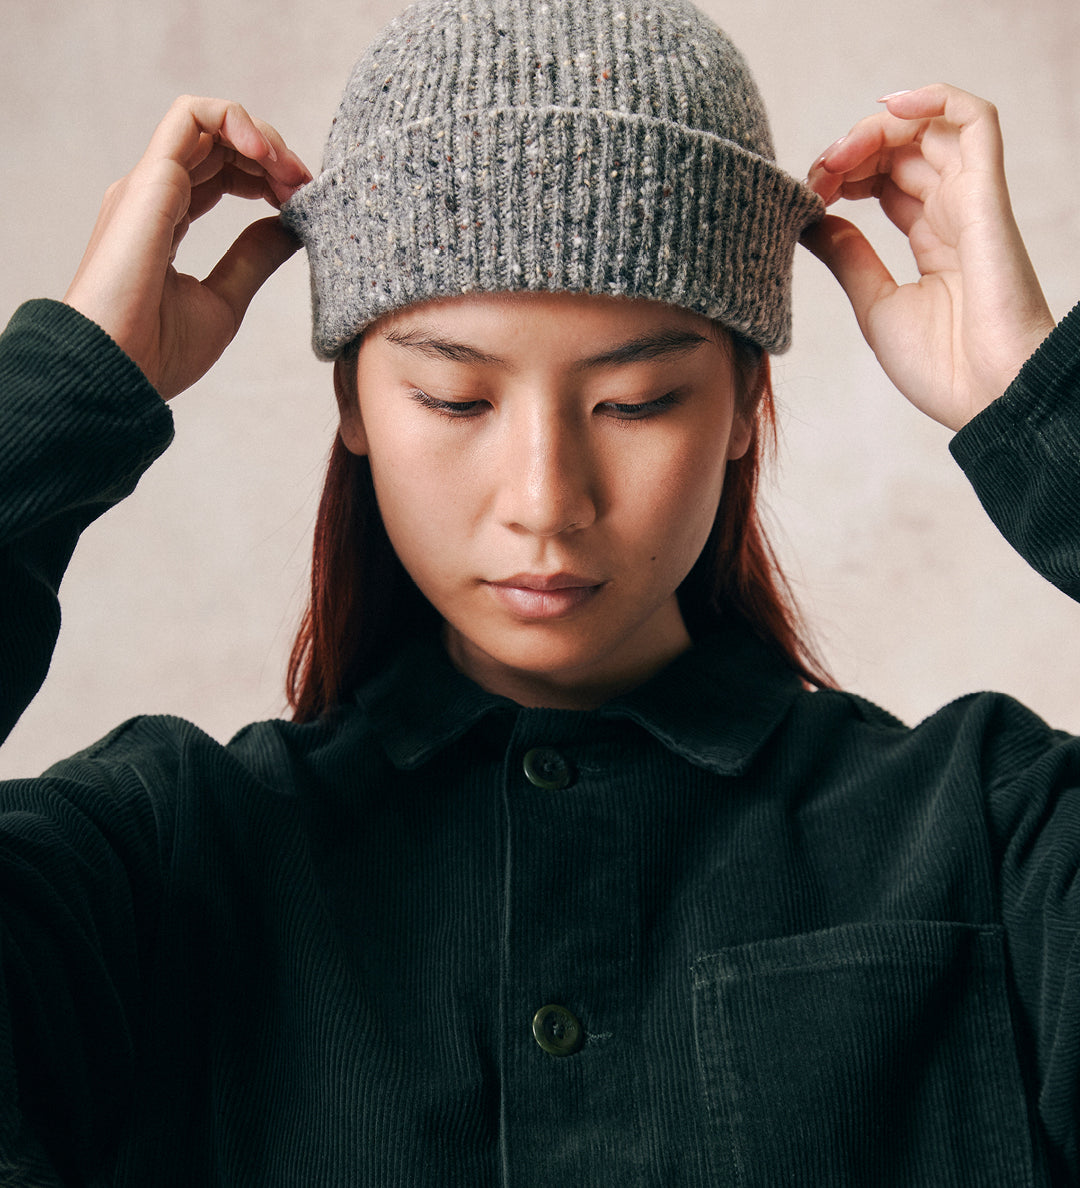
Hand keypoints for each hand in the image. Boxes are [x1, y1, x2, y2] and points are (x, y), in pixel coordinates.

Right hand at [64, 96, 311, 398]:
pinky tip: (269, 157)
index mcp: (166, 217)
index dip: (268, 178)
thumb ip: (252, 259)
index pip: (221, 173)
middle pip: (218, 143)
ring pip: (207, 121)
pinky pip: (192, 116)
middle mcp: (153, 193)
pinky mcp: (151, 181)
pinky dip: (237, 121)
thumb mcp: (225, 301)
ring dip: (262, 137)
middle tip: (307, 187)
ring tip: (294, 173)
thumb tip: (288, 227)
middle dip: (273, 156)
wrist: (120, 370)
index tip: (303, 205)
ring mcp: (149, 184)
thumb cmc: (160, 351)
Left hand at [803, 84, 1054, 430]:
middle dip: (851, 152)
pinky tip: (888, 107)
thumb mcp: (875, 306)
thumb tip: (810, 220)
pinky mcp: (987, 196)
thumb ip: (848, 258)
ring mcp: (973, 201)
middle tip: (815, 177)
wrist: (987, 396)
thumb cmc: (941, 367)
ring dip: (875, 130)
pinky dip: (936, 99)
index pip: (888, 181)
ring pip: (930, 128)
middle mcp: (955, 213)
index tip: (809, 196)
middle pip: (903, 150)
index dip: (846, 175)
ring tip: (836, 158)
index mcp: (933, 240)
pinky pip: (976, 120)